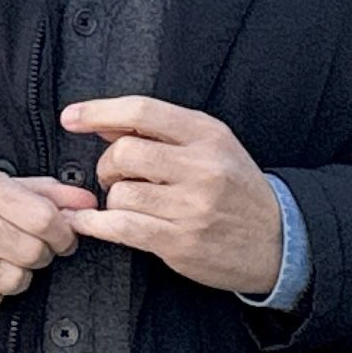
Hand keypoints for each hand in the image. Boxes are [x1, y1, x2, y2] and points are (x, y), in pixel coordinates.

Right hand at [0, 163, 92, 312]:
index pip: (41, 216)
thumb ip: (42, 193)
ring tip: (2, 262)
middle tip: (31, 250)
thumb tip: (87, 205)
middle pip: (30, 252)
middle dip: (41, 256)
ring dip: (17, 277)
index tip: (62, 237)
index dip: (63, 233)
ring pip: (11, 280)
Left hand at [61, 97, 286, 297]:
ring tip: (131, 205)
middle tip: (117, 177)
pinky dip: (95, 225)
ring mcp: (192, 206)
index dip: (98, 111)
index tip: (71, 118)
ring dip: (113, 200)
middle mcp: (202, 167)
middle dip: (108, 166)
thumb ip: (160, 132)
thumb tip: (102, 122)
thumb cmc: (238, 190)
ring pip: (120, 193)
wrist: (280, 240)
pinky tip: (88, 224)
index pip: (142, 111)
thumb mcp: (212, 147)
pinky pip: (121, 228)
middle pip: (123, 152)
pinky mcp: (180, 242)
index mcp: (208, 135)